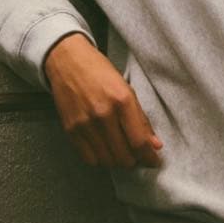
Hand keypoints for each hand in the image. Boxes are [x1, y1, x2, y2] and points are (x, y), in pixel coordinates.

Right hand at [43, 33, 162, 168]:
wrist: (68, 61)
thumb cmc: (100, 72)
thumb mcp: (126, 89)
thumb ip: (141, 119)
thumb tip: (155, 145)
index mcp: (122, 100)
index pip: (138, 141)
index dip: (149, 157)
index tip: (154, 161)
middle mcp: (103, 114)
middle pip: (123, 156)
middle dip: (135, 160)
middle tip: (138, 156)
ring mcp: (84, 124)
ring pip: (107, 160)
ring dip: (118, 161)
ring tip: (122, 152)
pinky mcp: (70, 130)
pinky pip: (89, 158)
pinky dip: (101, 159)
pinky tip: (105, 150)